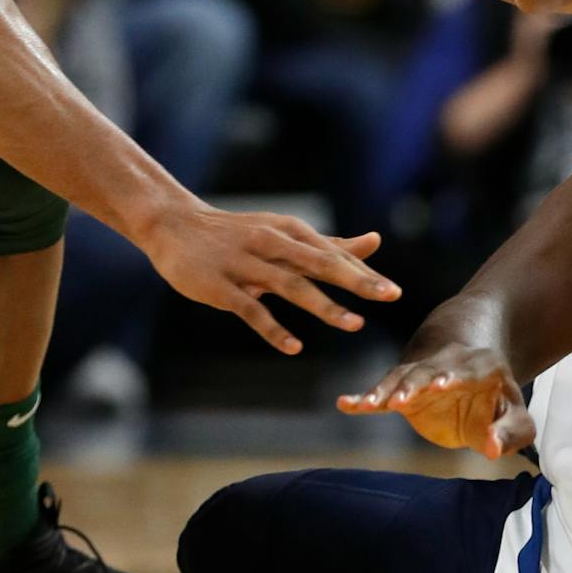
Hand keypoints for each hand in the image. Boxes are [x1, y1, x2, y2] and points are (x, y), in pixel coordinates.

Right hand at [140, 205, 397, 354]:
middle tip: (390, 296)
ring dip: (324, 305)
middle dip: (357, 281)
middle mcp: (274, 245)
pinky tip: (295, 347)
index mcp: (292, 233)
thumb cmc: (240, 233)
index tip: (395, 292)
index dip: (364, 275)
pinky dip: (274, 328)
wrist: (176, 226)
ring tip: (355, 324)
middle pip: (321, 264)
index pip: (334, 256)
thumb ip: (331, 245)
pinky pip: (252, 310)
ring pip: (291, 286)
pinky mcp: (222, 287)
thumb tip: (375, 241)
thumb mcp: (286, 233)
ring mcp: (247, 265)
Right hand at [336, 343, 534, 460]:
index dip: (455, 376)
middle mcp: (446, 365)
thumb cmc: (495, 401)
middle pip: (428, 372)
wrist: (469, 373)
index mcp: (480, 367)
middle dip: (415, 383)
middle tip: (402, 398)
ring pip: (401, 378)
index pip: (467, 370)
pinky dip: (364, 399)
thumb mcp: (515, 415)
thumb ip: (510, 432)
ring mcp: (421, 374)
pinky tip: (345, 404)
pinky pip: (382, 392)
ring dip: (387, 391)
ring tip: (372, 405)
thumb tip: (493, 449)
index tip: (442, 384)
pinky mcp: (402, 389)